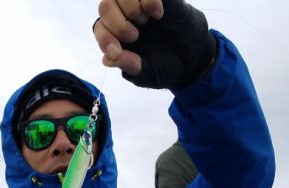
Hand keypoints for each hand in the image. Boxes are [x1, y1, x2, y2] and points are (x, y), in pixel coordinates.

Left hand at [94, 0, 215, 88]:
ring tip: (145, 21)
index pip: (100, 29)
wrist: (193, 54)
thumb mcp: (147, 73)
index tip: (117, 51)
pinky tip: (158, 13)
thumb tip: (108, 59)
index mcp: (118, 37)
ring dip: (130, 7)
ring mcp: (139, 4)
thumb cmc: (166, 65)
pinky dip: (148, 0)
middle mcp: (125, 17)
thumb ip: (129, 66)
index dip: (104, 39)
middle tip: (135, 36)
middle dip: (117, 24)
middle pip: (105, 6)